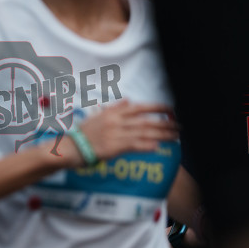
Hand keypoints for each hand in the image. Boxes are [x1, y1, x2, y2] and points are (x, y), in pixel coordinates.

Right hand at [58, 101, 177, 167]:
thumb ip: (115, 108)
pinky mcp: (113, 147)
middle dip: (164, 123)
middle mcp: (116, 122)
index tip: (170, 109)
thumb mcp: (97, 116)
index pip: (139, 107)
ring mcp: (115, 134)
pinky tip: (157, 147)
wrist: (69, 148)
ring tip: (175, 137)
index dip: (157, 108)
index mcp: (113, 113)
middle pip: (145, 121)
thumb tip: (128, 100)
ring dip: (161, 135)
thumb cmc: (82, 134)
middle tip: (179, 126)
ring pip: (143, 133)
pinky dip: (146, 146)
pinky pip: (133, 145)